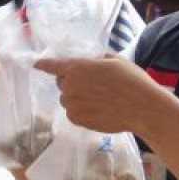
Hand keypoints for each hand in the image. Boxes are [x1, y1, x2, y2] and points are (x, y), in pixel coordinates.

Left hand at [35, 55, 170, 134]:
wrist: (142, 108)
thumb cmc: (132, 81)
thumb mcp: (115, 60)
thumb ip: (96, 60)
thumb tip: (90, 63)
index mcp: (77, 68)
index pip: (53, 65)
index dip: (44, 64)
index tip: (36, 64)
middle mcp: (69, 86)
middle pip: (62, 83)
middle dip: (72, 82)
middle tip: (93, 85)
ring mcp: (71, 104)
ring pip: (68, 99)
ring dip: (77, 97)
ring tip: (99, 100)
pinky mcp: (76, 119)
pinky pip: (73, 112)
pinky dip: (82, 110)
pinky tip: (99, 110)